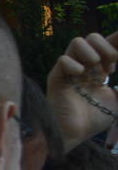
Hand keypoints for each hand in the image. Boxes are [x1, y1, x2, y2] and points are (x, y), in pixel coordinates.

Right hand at [50, 33, 117, 149]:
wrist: (76, 132)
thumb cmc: (95, 118)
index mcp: (98, 68)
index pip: (107, 44)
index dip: (116, 40)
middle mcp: (83, 65)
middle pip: (92, 37)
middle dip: (106, 47)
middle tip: (112, 68)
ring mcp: (69, 69)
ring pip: (77, 42)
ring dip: (91, 53)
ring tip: (97, 72)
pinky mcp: (57, 77)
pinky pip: (63, 60)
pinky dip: (74, 65)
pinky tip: (80, 76)